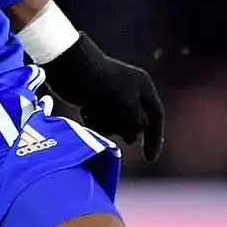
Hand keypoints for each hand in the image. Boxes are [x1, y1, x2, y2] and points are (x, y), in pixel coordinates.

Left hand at [43, 34, 164, 160]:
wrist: (70, 66)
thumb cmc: (101, 84)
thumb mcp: (126, 105)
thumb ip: (137, 123)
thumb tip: (136, 137)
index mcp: (143, 87)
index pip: (156, 116)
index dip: (156, 139)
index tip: (149, 159)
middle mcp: (131, 91)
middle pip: (136, 122)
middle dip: (125, 131)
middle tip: (118, 136)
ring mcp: (113, 95)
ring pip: (116, 123)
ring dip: (107, 126)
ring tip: (96, 115)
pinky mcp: (95, 99)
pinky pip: (101, 120)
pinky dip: (95, 121)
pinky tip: (86, 111)